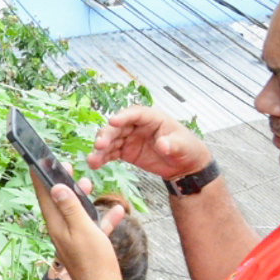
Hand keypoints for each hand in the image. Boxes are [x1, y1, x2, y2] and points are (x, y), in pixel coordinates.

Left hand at [30, 168, 122, 279]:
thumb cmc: (93, 261)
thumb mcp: (82, 229)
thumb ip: (70, 207)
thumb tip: (55, 187)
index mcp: (56, 224)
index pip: (44, 195)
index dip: (40, 177)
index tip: (36, 161)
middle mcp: (61, 231)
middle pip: (59, 202)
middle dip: (61, 183)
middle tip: (65, 166)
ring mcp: (74, 239)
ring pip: (76, 213)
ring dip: (82, 198)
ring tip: (87, 182)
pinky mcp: (87, 247)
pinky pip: (94, 227)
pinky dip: (103, 218)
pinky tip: (118, 211)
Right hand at [91, 106, 211, 181]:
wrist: (185, 166)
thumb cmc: (187, 149)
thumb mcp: (183, 146)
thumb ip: (173, 144)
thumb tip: (163, 145)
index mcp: (152, 118)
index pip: (135, 114)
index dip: (123, 116)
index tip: (113, 121)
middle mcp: (136, 126)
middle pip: (117, 127)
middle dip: (107, 135)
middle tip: (100, 145)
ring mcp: (129, 138)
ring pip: (110, 140)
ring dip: (100, 149)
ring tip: (92, 160)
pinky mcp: (125, 151)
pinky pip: (110, 152)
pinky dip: (102, 158)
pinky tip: (94, 164)